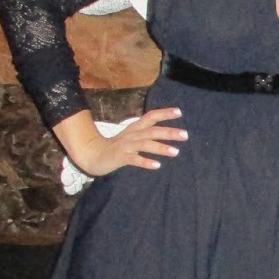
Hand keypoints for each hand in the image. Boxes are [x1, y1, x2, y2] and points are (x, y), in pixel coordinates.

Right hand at [54, 107, 187, 177]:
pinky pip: (134, 160)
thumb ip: (146, 134)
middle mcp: (132, 135)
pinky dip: (145, 162)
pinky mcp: (120, 157)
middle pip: (152, 131)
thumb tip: (167, 133)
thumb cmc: (117, 147)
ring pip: (145, 144)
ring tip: (176, 152)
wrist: (93, 155)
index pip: (151, 116)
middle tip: (185, 135)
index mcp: (135, 128)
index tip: (179, 112)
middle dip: (169, 132)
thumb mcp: (132, 137)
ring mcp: (125, 146)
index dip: (164, 113)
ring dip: (161, 147)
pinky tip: (157, 165)